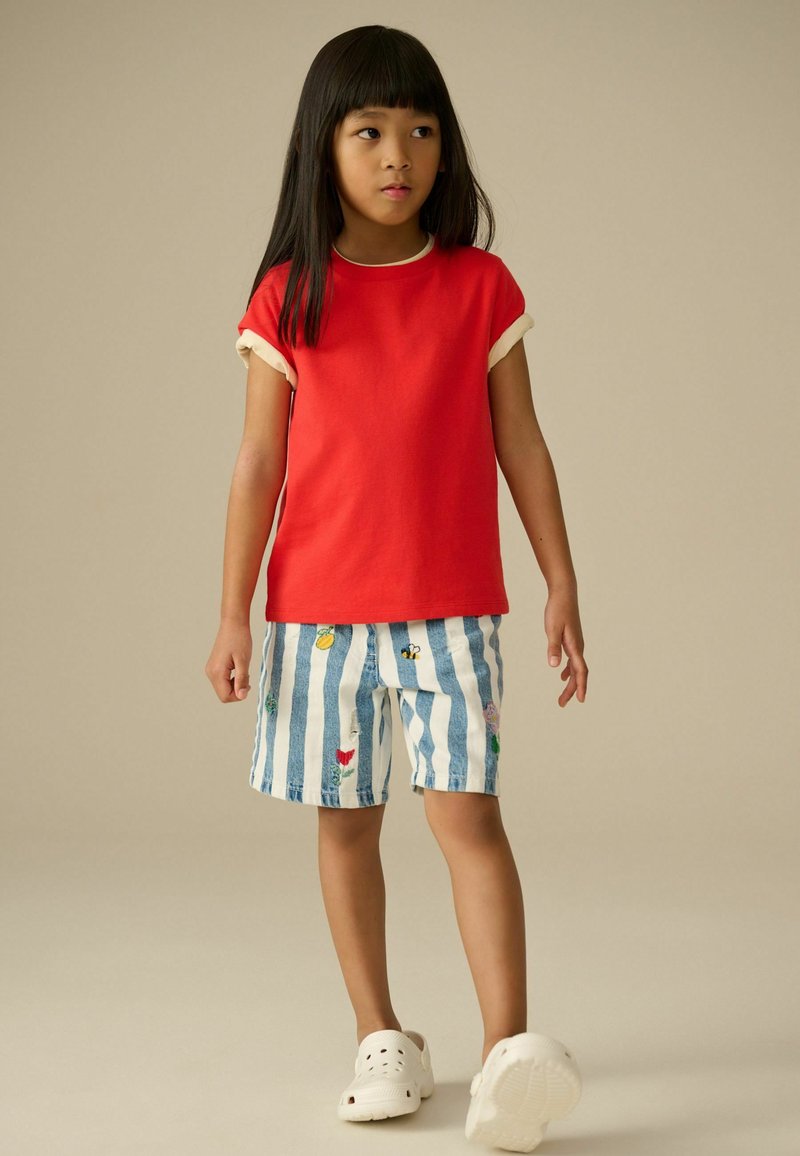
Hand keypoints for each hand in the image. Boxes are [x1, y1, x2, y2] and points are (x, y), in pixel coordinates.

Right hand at [205, 620, 251, 702]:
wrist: (233, 623)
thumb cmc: (239, 639)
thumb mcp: (243, 661)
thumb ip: (242, 679)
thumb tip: (241, 696)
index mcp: (216, 672)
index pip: (225, 697)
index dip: (238, 695)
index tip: (248, 685)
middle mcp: (210, 672)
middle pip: (224, 694)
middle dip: (237, 690)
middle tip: (247, 677)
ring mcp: (211, 669)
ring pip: (223, 688)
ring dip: (235, 684)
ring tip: (243, 671)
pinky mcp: (214, 666)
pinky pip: (222, 681)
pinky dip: (232, 679)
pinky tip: (238, 669)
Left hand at [544, 587, 587, 706]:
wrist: (564, 593)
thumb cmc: (557, 609)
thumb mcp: (552, 628)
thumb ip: (553, 647)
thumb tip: (553, 666)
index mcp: (574, 646)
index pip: (580, 671)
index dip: (580, 686)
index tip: (580, 700)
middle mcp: (578, 647)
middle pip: (578, 673)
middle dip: (571, 690)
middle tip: (562, 704)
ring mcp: (576, 643)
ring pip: (575, 668)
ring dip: (570, 682)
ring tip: (563, 696)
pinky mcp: (571, 639)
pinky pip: (573, 659)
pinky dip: (568, 670)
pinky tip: (561, 674)